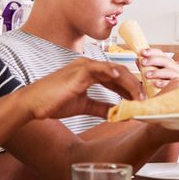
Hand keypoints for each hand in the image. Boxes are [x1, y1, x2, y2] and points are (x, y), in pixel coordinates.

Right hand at [21, 58, 143, 120]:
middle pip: (120, 73)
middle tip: (145, 100)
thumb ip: (100, 107)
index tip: (140, 100)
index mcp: (89, 72)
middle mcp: (89, 66)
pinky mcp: (79, 71)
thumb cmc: (53, 102)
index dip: (130, 88)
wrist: (33, 104)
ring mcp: (84, 66)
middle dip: (134, 86)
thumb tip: (117, 113)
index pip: (116, 78)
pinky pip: (101, 69)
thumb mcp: (83, 105)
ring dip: (129, 84)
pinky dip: (113, 74)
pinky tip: (123, 82)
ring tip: (139, 98)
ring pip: (115, 71)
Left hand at [136, 48, 178, 90]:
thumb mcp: (148, 75)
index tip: (142, 52)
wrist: (162, 98)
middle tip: (143, 63)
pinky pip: (173, 84)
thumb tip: (137, 60)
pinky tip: (156, 83)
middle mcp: (174, 67)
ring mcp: (178, 76)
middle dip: (154, 60)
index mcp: (167, 62)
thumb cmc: (155, 84)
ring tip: (147, 75)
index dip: (152, 52)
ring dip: (158, 72)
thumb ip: (143, 67)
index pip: (160, 53)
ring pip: (170, 71)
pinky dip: (164, 83)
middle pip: (166, 60)